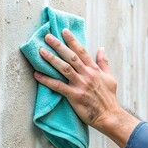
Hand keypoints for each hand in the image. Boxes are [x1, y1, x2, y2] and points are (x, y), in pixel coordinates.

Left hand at [34, 29, 139, 147]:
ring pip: (64, 68)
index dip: (72, 40)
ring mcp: (80, 85)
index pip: (82, 51)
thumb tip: (101, 48)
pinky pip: (58, 86)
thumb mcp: (110, 77)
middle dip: (59, 45)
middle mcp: (87, 74)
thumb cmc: (109, 98)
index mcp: (94, 69)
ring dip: (51, 59)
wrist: (110, 116)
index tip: (63, 31)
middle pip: (71, 57)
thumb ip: (104, 62)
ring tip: (40, 51)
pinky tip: (36, 74)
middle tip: (47, 36)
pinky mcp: (74, 96)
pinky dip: (47, 80)